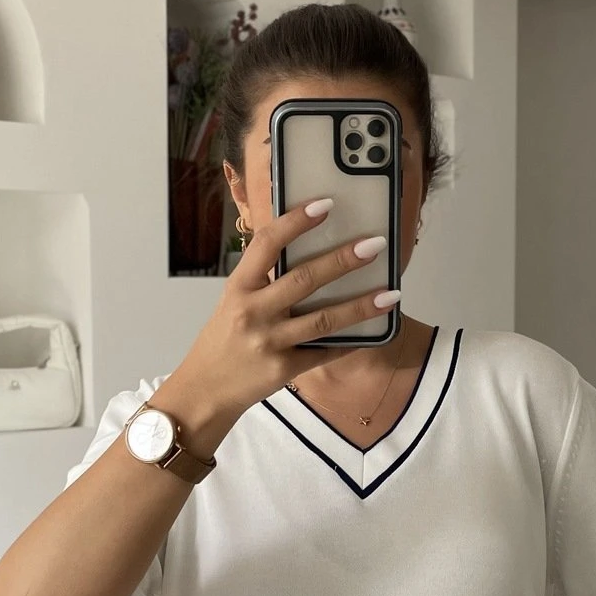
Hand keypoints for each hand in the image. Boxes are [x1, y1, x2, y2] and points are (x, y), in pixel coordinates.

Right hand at [175, 199, 399, 421]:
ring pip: (323, 320)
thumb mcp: (234, 301)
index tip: (325, 204)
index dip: (296, 221)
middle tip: (374, 245)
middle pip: (304, 279)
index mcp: (239, 287)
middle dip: (342, 260)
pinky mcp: (284, 370)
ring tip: (391, 294)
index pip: (267, 244)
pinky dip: (351, 341)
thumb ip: (264, 278)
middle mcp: (252, 312)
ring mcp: (269, 342)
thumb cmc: (223, 341)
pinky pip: (325, 352)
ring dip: (361, 306)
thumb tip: (306, 250)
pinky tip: (374, 331)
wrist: (204, 391)